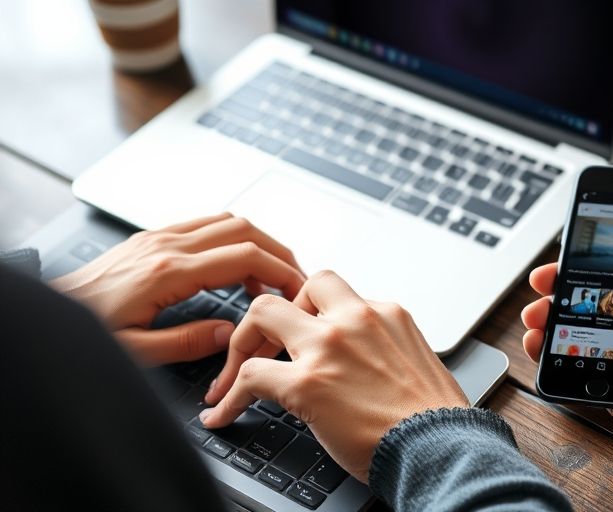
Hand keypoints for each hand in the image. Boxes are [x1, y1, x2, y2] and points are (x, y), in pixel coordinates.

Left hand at [50, 213, 305, 364]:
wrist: (51, 309)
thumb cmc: (88, 330)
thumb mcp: (137, 351)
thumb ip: (187, 342)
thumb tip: (230, 334)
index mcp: (169, 273)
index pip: (244, 257)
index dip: (280, 271)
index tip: (298, 289)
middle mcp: (167, 246)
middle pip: (243, 229)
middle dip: (279, 251)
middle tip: (296, 278)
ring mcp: (160, 236)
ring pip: (226, 221)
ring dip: (258, 242)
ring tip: (270, 274)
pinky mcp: (152, 237)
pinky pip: (205, 224)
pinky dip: (232, 239)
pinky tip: (234, 265)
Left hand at [199, 270, 468, 481]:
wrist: (444, 448)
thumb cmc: (435, 419)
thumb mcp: (414, 362)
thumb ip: (384, 347)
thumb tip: (362, 361)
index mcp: (386, 313)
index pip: (333, 291)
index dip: (308, 307)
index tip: (297, 328)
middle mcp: (357, 318)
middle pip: (296, 285)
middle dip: (275, 313)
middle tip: (263, 346)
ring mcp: (329, 346)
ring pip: (262, 311)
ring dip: (243, 342)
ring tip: (233, 373)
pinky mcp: (307, 382)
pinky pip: (249, 376)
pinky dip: (229, 396)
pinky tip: (225, 414)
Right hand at [521, 209, 612, 455]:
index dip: (600, 255)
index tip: (574, 247)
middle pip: (596, 293)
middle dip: (565, 283)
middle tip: (545, 280)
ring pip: (578, 325)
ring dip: (550, 314)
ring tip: (536, 313)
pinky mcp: (612, 379)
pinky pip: (573, 360)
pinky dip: (549, 350)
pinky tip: (538, 340)